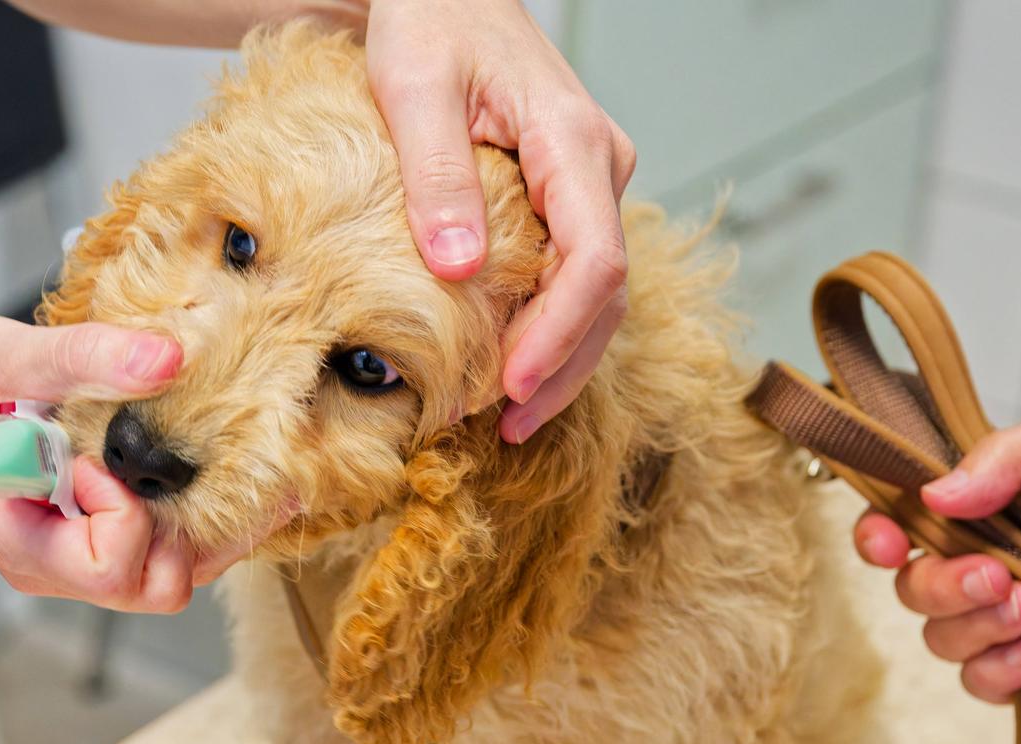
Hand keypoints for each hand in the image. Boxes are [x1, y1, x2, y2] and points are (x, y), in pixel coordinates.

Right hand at [0, 314, 238, 611]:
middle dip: (176, 528)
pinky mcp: (84, 543)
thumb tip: (168, 359)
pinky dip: (184, 518)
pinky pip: (157, 556)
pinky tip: (180, 468)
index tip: (96, 456)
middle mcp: (42, 565)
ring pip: (165, 580)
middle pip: (150, 589)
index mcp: (12, 535)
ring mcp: (65, 562)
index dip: (125, 509)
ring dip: (189, 525)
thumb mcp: (9, 355)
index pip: (106, 567)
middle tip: (148, 464)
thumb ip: (86, 358)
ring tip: (165, 461)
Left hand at [364, 0, 633, 443]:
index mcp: (572, 144)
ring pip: (596, 295)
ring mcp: (587, 187)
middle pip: (604, 294)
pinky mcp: (566, 199)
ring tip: (507, 421)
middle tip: (504, 427)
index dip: (557, 335)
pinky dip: (546, 331)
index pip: (593, 260)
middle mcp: (597, 170)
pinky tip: (507, 371)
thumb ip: (437, 176)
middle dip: (559, 369)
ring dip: (558, 362)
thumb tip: (458, 268)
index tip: (511, 386)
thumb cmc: (430, 24)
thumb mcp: (415, 88)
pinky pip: (571, 277)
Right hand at [853, 409, 1020, 703]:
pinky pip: (981, 682)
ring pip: (939, 636)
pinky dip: (998, 671)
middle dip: (940, 584)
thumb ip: (1010, 455)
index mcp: (992, 501)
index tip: (888, 542)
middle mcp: (992, 559)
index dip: (878, 533)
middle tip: (997, 577)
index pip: (903, 517)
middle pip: (911, 583)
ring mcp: (1013, 617)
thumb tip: (936, 493)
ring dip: (974, 625)